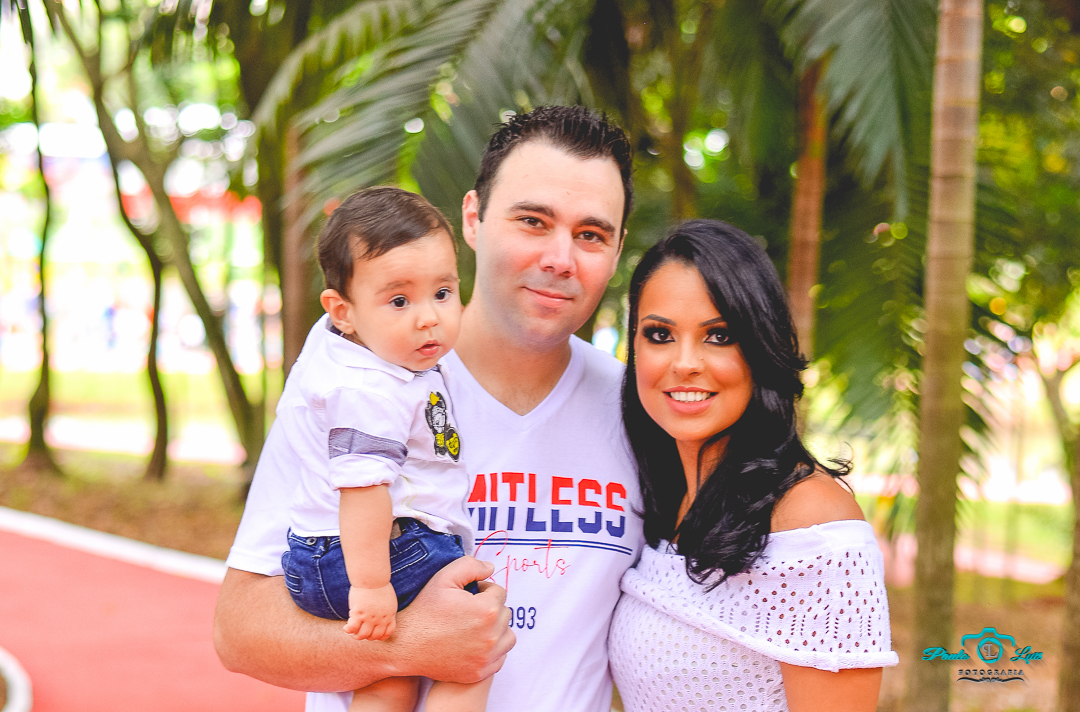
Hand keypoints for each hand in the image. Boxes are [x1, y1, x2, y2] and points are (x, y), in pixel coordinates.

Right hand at [344, 582, 397, 640]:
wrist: (373, 578)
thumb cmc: (379, 585)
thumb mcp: (389, 600)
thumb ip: (386, 610)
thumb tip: (381, 616)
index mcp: (389, 615)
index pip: (387, 633)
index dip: (379, 636)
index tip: (372, 634)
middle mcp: (380, 619)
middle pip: (374, 636)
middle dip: (367, 636)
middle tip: (360, 632)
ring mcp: (369, 617)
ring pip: (362, 635)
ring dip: (356, 636)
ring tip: (352, 632)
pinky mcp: (358, 613)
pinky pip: (352, 628)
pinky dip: (348, 630)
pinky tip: (346, 628)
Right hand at [392, 556, 514, 682]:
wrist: (406, 646)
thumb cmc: (424, 611)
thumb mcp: (443, 578)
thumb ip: (470, 566)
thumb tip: (490, 568)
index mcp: (487, 610)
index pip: (500, 592)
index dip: (483, 590)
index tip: (468, 596)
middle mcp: (492, 635)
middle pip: (505, 613)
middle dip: (490, 608)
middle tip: (468, 610)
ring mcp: (487, 657)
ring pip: (507, 635)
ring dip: (496, 628)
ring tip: (475, 626)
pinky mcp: (481, 672)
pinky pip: (500, 657)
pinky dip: (492, 650)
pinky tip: (474, 643)